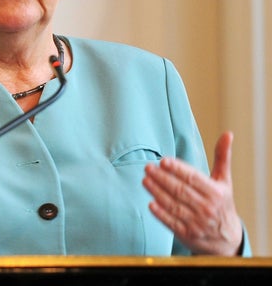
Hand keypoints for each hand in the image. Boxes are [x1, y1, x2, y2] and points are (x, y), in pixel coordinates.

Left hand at [142, 131, 242, 254]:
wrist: (226, 239)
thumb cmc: (222, 204)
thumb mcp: (224, 181)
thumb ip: (222, 157)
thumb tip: (227, 134)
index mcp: (216, 193)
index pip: (193, 178)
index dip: (177, 169)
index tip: (163, 161)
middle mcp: (207, 208)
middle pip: (180, 190)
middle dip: (162, 178)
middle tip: (148, 168)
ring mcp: (197, 222)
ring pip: (174, 205)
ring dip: (157, 192)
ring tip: (145, 180)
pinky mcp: (187, 234)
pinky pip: (171, 222)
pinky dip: (161, 213)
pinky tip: (151, 203)